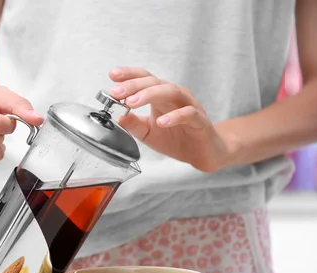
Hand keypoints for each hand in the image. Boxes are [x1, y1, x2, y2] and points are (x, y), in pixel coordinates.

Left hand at [109, 67, 233, 172]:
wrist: (203, 153)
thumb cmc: (176, 139)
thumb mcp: (148, 133)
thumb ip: (134, 125)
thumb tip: (118, 118)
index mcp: (161, 97)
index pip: (145, 78)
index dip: (129, 75)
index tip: (112, 75)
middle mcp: (175, 97)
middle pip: (155, 82)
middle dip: (133, 85)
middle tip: (117, 92)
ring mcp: (189, 106)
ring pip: (171, 91)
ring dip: (150, 95)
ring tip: (132, 102)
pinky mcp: (200, 121)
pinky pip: (188, 114)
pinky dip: (174, 116)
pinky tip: (161, 122)